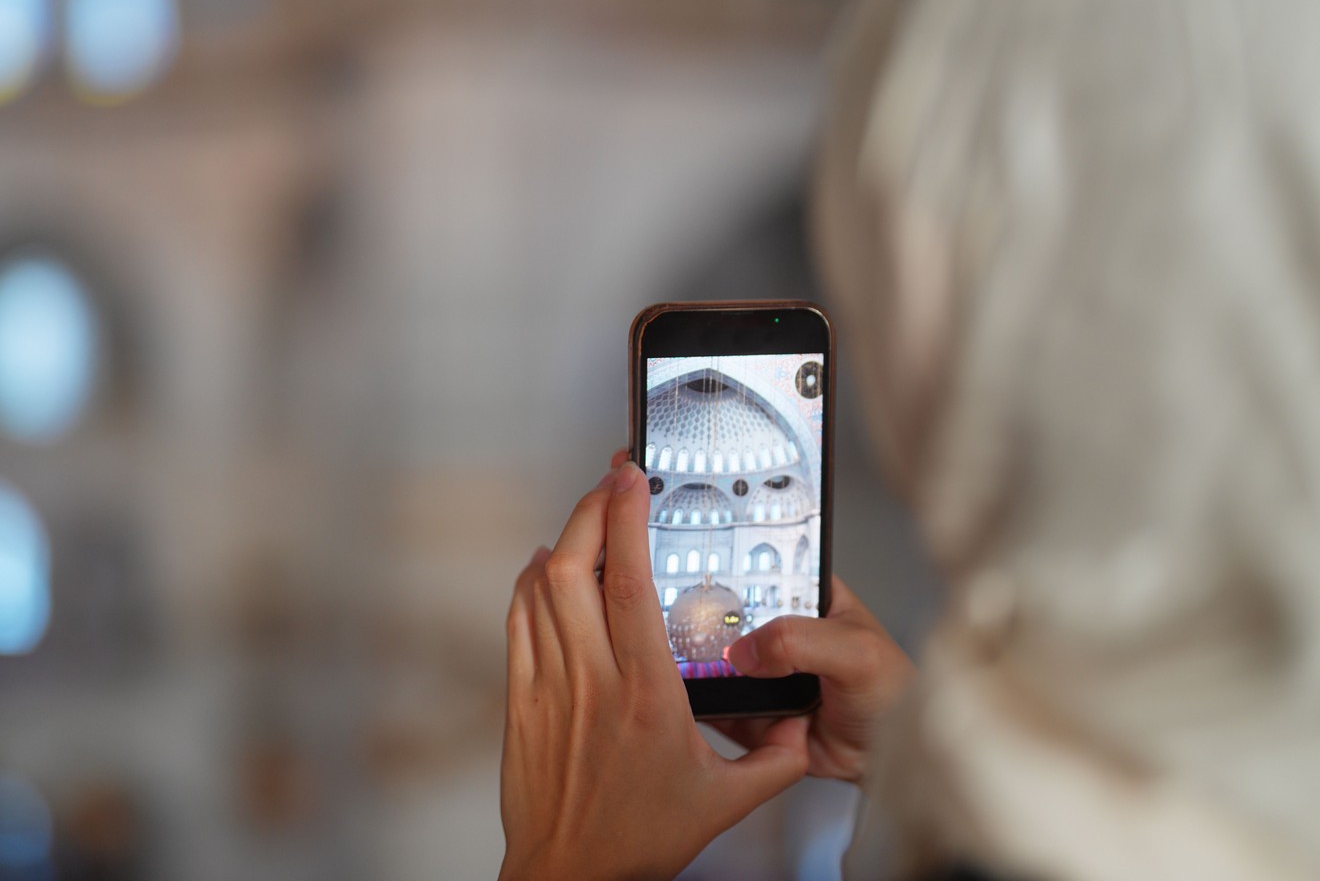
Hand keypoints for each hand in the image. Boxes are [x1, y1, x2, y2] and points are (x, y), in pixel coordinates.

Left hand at [500, 460, 808, 880]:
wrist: (571, 876)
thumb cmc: (639, 840)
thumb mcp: (727, 801)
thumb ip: (775, 759)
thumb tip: (801, 724)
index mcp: (648, 696)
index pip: (632, 585)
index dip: (628, 520)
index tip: (633, 479)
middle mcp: (592, 682)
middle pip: (574, 568)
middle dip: (590, 510)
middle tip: (611, 482)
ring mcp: (547, 688)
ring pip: (540, 588)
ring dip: (563, 540)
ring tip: (589, 516)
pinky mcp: (519, 701)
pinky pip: (518, 620)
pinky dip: (530, 582)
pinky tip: (547, 567)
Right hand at [713, 575, 914, 783]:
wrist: (890, 759)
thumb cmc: (894, 697)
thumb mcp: (856, 653)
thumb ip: (800, 640)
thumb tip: (747, 649)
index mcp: (814, 600)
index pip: (766, 576)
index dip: (735, 576)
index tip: (703, 580)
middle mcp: (789, 635)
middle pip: (736, 621)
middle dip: (715, 630)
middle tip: (697, 635)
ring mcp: (773, 675)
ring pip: (726, 666)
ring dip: (715, 672)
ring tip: (706, 675)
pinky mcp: (763, 711)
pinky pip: (728, 707)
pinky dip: (718, 708)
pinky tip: (716, 706)